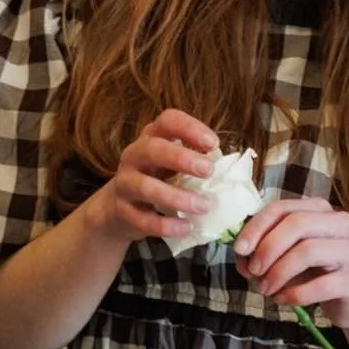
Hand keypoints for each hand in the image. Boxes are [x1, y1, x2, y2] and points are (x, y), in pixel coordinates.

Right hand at [96, 109, 218, 244]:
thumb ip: (194, 161)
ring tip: (204, 206)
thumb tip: (230, 171)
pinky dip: (167, 226)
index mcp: (151, 138)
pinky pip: (143, 219)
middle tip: (208, 171)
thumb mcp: (172, 164)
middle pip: (152, 150)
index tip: (213, 143)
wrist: (119, 208)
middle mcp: (134, 156)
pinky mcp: (122, 211)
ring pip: (146, 187)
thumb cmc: (157, 180)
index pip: (167, 121)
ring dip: (177, 197)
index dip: (189, 128)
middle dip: (181, 158)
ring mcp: (125, 183)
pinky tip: (187, 228)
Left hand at [233, 197, 348, 330]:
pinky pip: (320, 285)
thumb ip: (261, 255)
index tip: (239, 250)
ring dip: (278, 273)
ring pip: (307, 251)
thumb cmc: (315, 274)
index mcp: (319, 210)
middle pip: (296, 224)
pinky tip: (284, 299)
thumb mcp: (284, 259)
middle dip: (268, 248)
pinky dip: (294, 294)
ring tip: (266, 289)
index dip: (256, 227)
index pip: (281, 208)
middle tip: (254, 272)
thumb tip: (242, 259)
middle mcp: (339, 223)